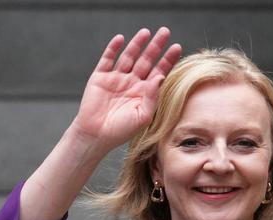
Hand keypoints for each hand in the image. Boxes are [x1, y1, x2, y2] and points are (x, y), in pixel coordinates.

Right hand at [71, 27, 181, 150]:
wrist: (96, 135)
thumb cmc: (121, 130)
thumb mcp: (143, 116)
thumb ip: (152, 97)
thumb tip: (160, 76)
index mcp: (143, 93)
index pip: (159, 72)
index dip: (167, 60)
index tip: (177, 47)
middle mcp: (131, 83)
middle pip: (146, 60)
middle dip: (156, 47)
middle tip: (165, 32)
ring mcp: (116, 78)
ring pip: (129, 56)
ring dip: (137, 44)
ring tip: (146, 32)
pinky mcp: (100, 77)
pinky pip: (108, 59)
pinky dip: (113, 48)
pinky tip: (121, 38)